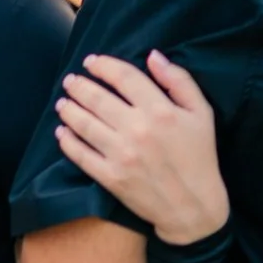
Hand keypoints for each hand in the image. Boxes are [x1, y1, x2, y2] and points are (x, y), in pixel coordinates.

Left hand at [53, 52, 228, 247]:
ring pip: (84, 124)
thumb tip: (153, 56)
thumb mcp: (201, 113)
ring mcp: (121, 154)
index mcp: (160, 110)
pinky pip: (81, 155)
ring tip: (62, 102)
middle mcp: (137, 129)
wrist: (193, 207)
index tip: (91, 62)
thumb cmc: (200, 157)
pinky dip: (66, 141)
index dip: (103, 65)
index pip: (124, 77)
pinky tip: (60, 132)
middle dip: (79, 85)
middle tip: (70, 81)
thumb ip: (179, 81)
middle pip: (97, 98)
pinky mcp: (110, 177)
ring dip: (68, 109)